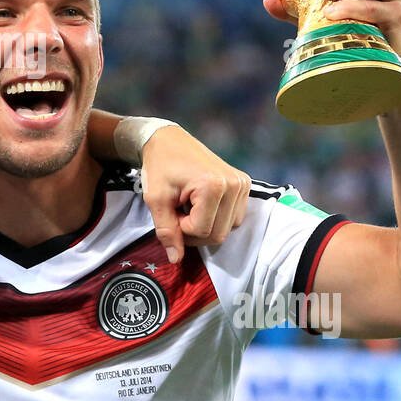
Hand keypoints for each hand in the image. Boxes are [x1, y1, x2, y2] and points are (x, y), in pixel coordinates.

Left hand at [140, 126, 250, 263]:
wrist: (169, 140)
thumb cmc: (159, 166)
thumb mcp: (156, 199)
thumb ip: (167, 231)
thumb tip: (176, 260)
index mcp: (214, 186)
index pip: (202, 231)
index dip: (181, 229)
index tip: (171, 210)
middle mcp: (234, 185)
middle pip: (218, 234)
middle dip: (194, 231)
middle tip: (178, 211)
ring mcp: (242, 184)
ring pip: (227, 228)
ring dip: (205, 225)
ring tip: (189, 206)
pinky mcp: (244, 184)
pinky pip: (234, 217)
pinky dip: (216, 217)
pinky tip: (201, 204)